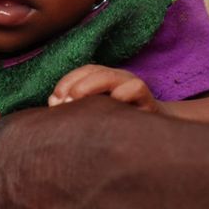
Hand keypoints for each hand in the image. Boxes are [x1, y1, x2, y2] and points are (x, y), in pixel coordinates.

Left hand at [49, 64, 168, 113]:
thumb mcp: (96, 113)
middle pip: (96, 71)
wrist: (155, 136)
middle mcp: (119, 79)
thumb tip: (52, 103)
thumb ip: (75, 106)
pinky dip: (123, 92)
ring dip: (92, 84)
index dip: (67, 81)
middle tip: (62, 101)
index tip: (53, 100)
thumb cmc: (119, 124)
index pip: (84, 72)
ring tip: (76, 98)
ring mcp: (134, 87)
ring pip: (114, 76)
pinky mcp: (149, 101)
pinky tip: (111, 102)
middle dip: (76, 83)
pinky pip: (136, 89)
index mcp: (105, 79)